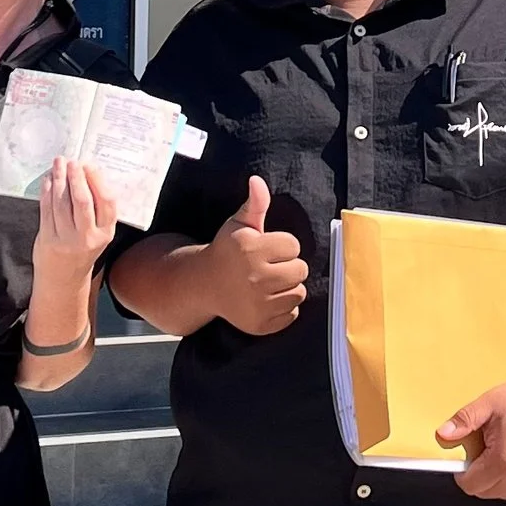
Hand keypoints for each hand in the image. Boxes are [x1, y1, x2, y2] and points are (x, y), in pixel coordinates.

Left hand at [32, 158, 116, 286]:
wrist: (63, 277)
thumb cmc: (82, 248)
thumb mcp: (98, 232)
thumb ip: (97, 209)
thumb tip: (88, 174)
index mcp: (105, 232)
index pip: (106, 202)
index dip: (97, 181)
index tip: (89, 166)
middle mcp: (88, 237)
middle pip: (82, 200)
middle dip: (76, 177)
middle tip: (72, 162)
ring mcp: (67, 239)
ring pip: (62, 202)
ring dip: (60, 179)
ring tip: (59, 164)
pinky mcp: (48, 238)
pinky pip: (47, 209)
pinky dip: (47, 191)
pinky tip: (49, 179)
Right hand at [207, 176, 308, 336]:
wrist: (204, 285)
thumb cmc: (227, 250)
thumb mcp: (238, 223)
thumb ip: (255, 203)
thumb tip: (257, 180)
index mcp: (251, 250)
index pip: (294, 246)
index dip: (283, 246)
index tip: (266, 248)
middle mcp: (254, 278)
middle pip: (301, 270)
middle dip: (288, 266)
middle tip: (269, 267)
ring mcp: (257, 305)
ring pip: (299, 293)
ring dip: (288, 287)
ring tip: (268, 283)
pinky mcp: (260, 325)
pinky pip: (292, 314)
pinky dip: (283, 308)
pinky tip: (266, 300)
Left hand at [440, 378, 505, 499]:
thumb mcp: (489, 404)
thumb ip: (464, 421)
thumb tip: (442, 436)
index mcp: (503, 462)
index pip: (471, 486)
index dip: (463, 473)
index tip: (468, 458)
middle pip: (486, 493)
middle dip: (480, 476)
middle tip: (488, 450)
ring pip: (504, 495)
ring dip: (498, 480)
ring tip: (505, 452)